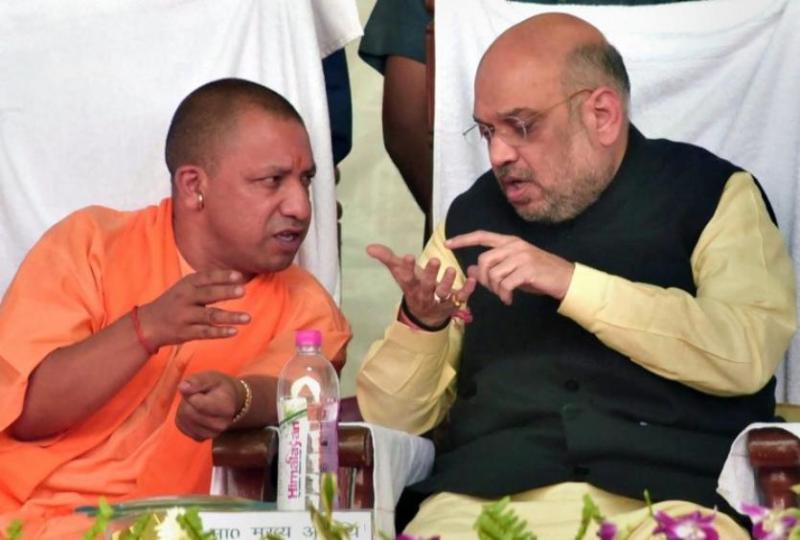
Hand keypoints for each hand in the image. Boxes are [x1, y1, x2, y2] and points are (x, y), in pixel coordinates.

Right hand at [138, 270, 250, 348]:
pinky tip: (234, 331)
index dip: (222, 276)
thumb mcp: (186, 287)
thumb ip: (207, 283)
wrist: (148, 324)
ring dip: (230, 317)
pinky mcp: (185, 333)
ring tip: (247, 318)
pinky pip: (205, 333)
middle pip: (208, 294)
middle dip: (226, 292)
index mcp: (187, 284)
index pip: (206, 277)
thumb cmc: (175, 302)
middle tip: (243, 291)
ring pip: (210, 316)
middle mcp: (185, 298)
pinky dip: (220, 332)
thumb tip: (238, 277)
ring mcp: (185, 316)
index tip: (239, 276)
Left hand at [176, 371, 241, 440]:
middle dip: (187, 401)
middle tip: (197, 395)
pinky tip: (193, 412)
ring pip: (183, 420)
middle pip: (188, 412)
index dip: (192, 393)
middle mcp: (220, 425)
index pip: (196, 402)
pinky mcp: (201, 438)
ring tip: (196, 403)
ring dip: (184, 409)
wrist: (229, 401)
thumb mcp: (211, 378)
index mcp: (226, 408)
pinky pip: (182, 427)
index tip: (200, 390)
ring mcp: (211, 434)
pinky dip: (183, 418)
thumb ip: (197, 381)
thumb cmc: (219, 387)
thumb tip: (182, 388)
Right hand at [367, 243, 475, 327]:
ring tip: (451, 270)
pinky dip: (467, 290)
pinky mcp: (453, 303)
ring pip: (443, 293)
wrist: (426, 314)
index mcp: (411, 286)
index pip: (406, 278)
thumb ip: (387, 259)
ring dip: (448, 282)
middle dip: (430, 275)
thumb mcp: (400, 273)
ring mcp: (439, 300)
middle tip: (435, 260)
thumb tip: (369, 247)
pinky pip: (461, 297)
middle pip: (426, 286)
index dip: (406, 268)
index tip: (408, 256)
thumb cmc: (413, 286)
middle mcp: (424, 295)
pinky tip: (473, 279)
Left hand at [445, 231, 574, 304]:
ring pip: (493, 274)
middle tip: (493, 290)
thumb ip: (493, 267)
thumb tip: (469, 269)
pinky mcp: (527, 270)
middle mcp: (515, 246)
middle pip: (484, 261)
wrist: (565, 279)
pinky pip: (505, 284)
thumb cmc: (538, 274)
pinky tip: (509, 299)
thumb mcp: (513, 269)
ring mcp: (522, 256)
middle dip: (483, 279)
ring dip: (495, 290)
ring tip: (504, 296)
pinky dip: (504, 295)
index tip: (447, 244)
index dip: (463, 239)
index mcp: (510, 242)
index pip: (482, 236)